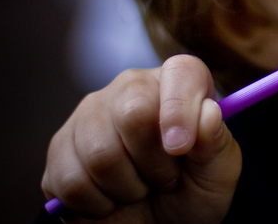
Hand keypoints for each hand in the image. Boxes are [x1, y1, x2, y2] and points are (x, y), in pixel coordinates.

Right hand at [41, 55, 240, 222]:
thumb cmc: (191, 192)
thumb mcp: (218, 173)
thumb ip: (216, 143)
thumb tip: (208, 113)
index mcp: (176, 84)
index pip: (180, 72)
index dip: (181, 109)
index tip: (181, 148)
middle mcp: (129, 88)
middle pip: (133, 113)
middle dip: (154, 162)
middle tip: (165, 178)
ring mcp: (88, 116)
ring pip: (100, 154)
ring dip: (127, 188)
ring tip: (139, 188)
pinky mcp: (60, 151)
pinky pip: (71, 181)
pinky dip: (97, 204)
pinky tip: (111, 198)